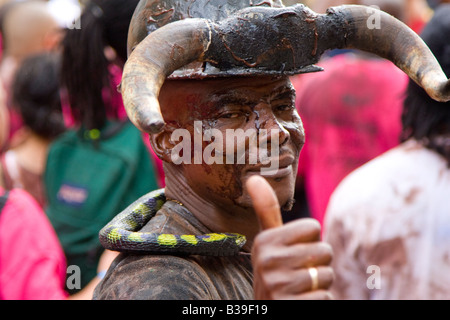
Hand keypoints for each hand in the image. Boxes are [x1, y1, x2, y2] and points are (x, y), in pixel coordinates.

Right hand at [246, 175, 333, 299]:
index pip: (313, 227)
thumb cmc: (276, 272)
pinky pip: (325, 297)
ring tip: (301, 289)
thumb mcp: (268, 243)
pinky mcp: (287, 306)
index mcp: (264, 241)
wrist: (270, 308)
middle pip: (324, 250)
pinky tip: (302, 301)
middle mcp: (266, 261)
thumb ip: (265, 210)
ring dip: (320, 284)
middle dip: (319, 264)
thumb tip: (253, 177)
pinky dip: (319, 301)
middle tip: (299, 274)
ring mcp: (276, 286)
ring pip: (327, 275)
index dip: (310, 241)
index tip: (294, 252)